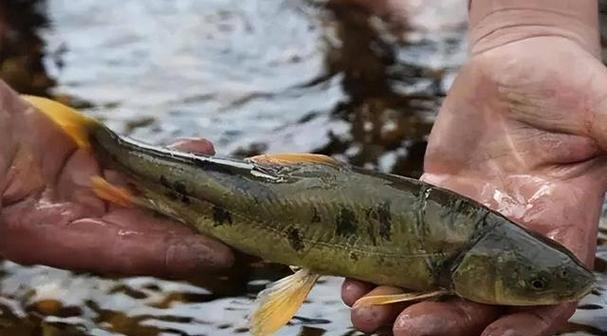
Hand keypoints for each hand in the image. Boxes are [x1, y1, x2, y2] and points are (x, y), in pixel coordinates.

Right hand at [0, 81, 233, 276]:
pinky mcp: (87, 157)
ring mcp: (82, 185)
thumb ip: (45, 222)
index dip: (177, 253)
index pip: (126, 250)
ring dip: (195, 191)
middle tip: (250, 224)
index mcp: (47, 235)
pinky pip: (137, 160)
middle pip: (150, 226)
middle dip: (200, 227)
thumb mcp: (6, 204)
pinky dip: (169, 157)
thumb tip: (124, 236)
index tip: (224, 253)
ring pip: (151, 192)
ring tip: (237, 184)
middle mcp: (73, 216)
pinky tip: (199, 150)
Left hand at [342, 3, 604, 335]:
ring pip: (433, 277)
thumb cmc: (567, 81)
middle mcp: (509, 236)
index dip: (519, 324)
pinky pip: (405, 240)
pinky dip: (381, 263)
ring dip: (401, 300)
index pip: (540, 297)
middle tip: (405, 327)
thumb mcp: (600, 110)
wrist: (518, 61)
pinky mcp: (435, 199)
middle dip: (443, 319)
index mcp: (557, 227)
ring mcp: (468, 222)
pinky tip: (355, 279)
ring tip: (367, 312)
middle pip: (476, 297)